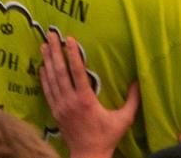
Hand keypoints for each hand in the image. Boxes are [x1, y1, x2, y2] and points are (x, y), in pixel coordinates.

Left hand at [39, 31, 137, 157]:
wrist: (88, 155)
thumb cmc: (107, 137)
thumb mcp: (124, 119)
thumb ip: (132, 100)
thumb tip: (138, 82)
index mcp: (86, 100)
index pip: (77, 72)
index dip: (72, 54)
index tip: (69, 39)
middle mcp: (70, 101)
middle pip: (60, 72)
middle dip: (54, 51)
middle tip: (50, 34)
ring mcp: (60, 107)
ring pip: (51, 80)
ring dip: (47, 61)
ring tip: (43, 45)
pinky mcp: (55, 112)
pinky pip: (47, 91)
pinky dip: (44, 78)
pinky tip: (42, 67)